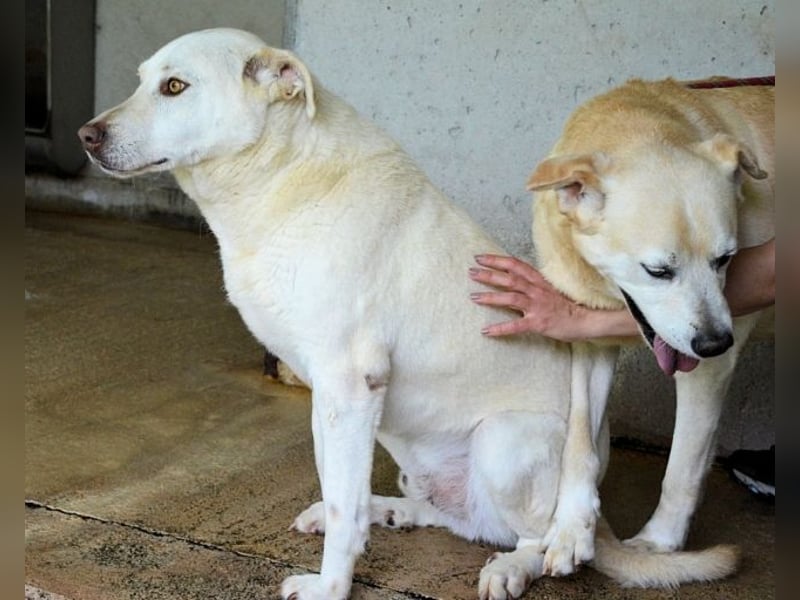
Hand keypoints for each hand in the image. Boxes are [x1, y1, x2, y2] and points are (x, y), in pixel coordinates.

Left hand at [469, 254, 637, 341]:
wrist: (587, 320)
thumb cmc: (567, 305)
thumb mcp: (549, 289)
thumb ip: (532, 283)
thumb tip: (514, 279)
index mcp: (539, 281)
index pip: (515, 265)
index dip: (497, 260)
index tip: (480, 257)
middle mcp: (537, 290)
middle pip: (510, 278)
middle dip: (489, 274)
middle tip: (471, 271)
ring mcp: (537, 306)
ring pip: (511, 297)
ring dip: (491, 297)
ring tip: (474, 297)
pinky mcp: (538, 323)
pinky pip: (516, 326)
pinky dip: (500, 328)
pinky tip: (486, 331)